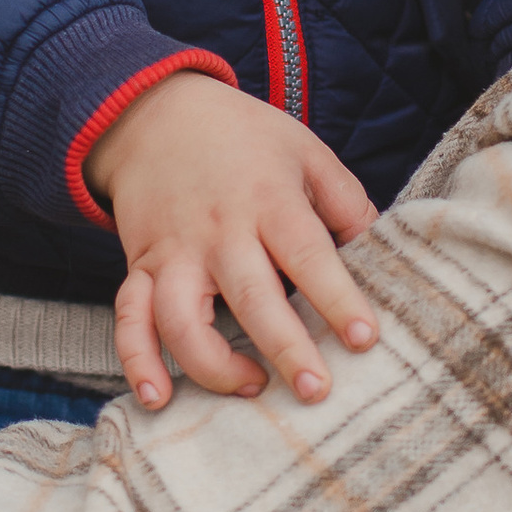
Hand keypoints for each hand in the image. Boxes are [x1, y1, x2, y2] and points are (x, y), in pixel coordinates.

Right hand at [87, 76, 378, 411]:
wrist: (156, 114)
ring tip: (252, 388)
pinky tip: (158, 397)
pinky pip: (129, 318)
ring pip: (181, 318)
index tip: (364, 339)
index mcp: (269, 200)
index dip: (337, 299)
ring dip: (213, 364)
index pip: (307, 254)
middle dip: (284, 347)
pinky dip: (137, 360)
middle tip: (315, 389)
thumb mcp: (305, 151)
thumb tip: (382, 252)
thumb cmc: (245, 139)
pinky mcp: (139, 266)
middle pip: (250, 296)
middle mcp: (219, 231)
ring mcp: (174, 252)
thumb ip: (345, 201)